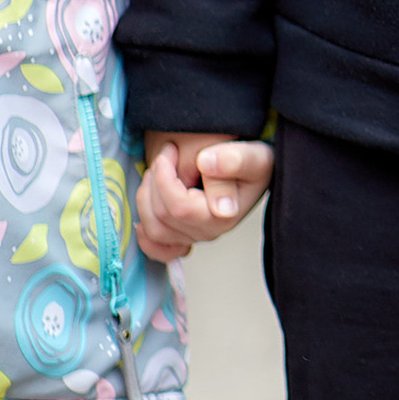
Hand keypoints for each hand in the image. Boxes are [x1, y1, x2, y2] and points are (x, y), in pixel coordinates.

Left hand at [136, 132, 272, 258]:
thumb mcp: (252, 155)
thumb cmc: (254, 162)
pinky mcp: (186, 237)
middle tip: (165, 155)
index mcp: (221, 217)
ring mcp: (196, 237)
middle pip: (162, 217)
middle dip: (155, 182)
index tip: (169, 150)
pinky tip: (142, 221)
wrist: (256, 169)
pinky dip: (146, 238)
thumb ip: (232, 159)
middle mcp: (208, 233)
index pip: (177, 207)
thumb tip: (206, 164)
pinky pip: (159, 249)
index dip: (164, 177)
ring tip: (157, 173)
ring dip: (146, 199)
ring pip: (154, 229)